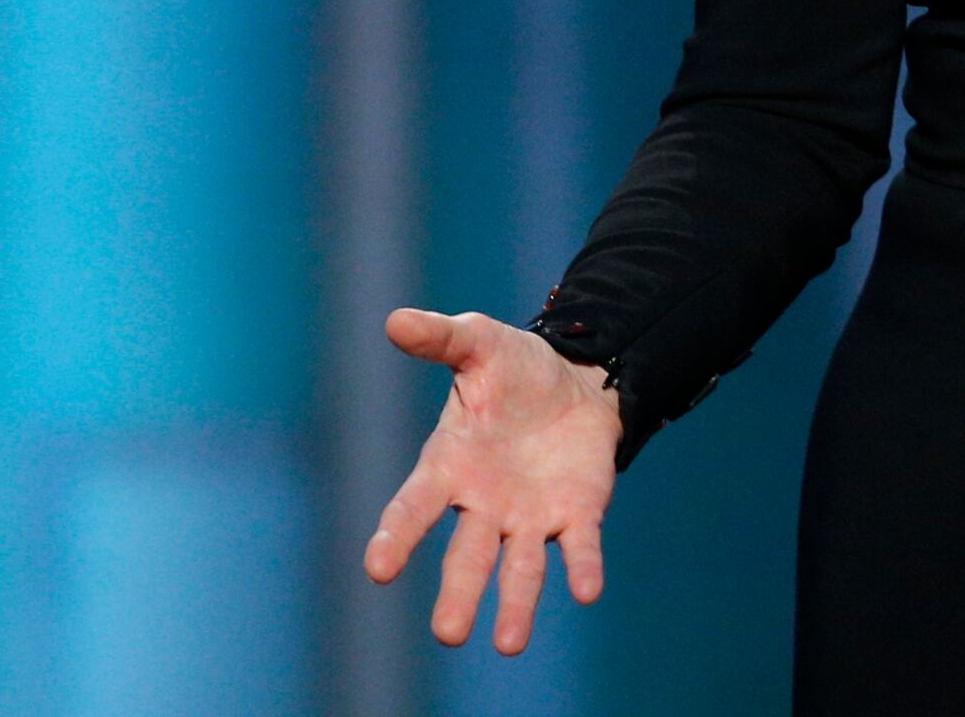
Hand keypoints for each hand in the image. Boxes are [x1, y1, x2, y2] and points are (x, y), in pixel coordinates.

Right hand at [363, 308, 624, 652]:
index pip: (414, 508)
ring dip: (517, 604)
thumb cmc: (514, 367)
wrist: (578, 376)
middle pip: (467, 556)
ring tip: (509, 644)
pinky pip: (579, 547)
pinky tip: (587, 590)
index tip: (378, 568)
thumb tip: (394, 320)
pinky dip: (582, 568)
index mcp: (449, 466)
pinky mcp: (576, 514)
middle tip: (449, 634)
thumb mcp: (478, 343)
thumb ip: (440, 338)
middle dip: (459, 595)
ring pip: (520, 569)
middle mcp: (484, 504)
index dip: (396, 537)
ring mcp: (530, 515)